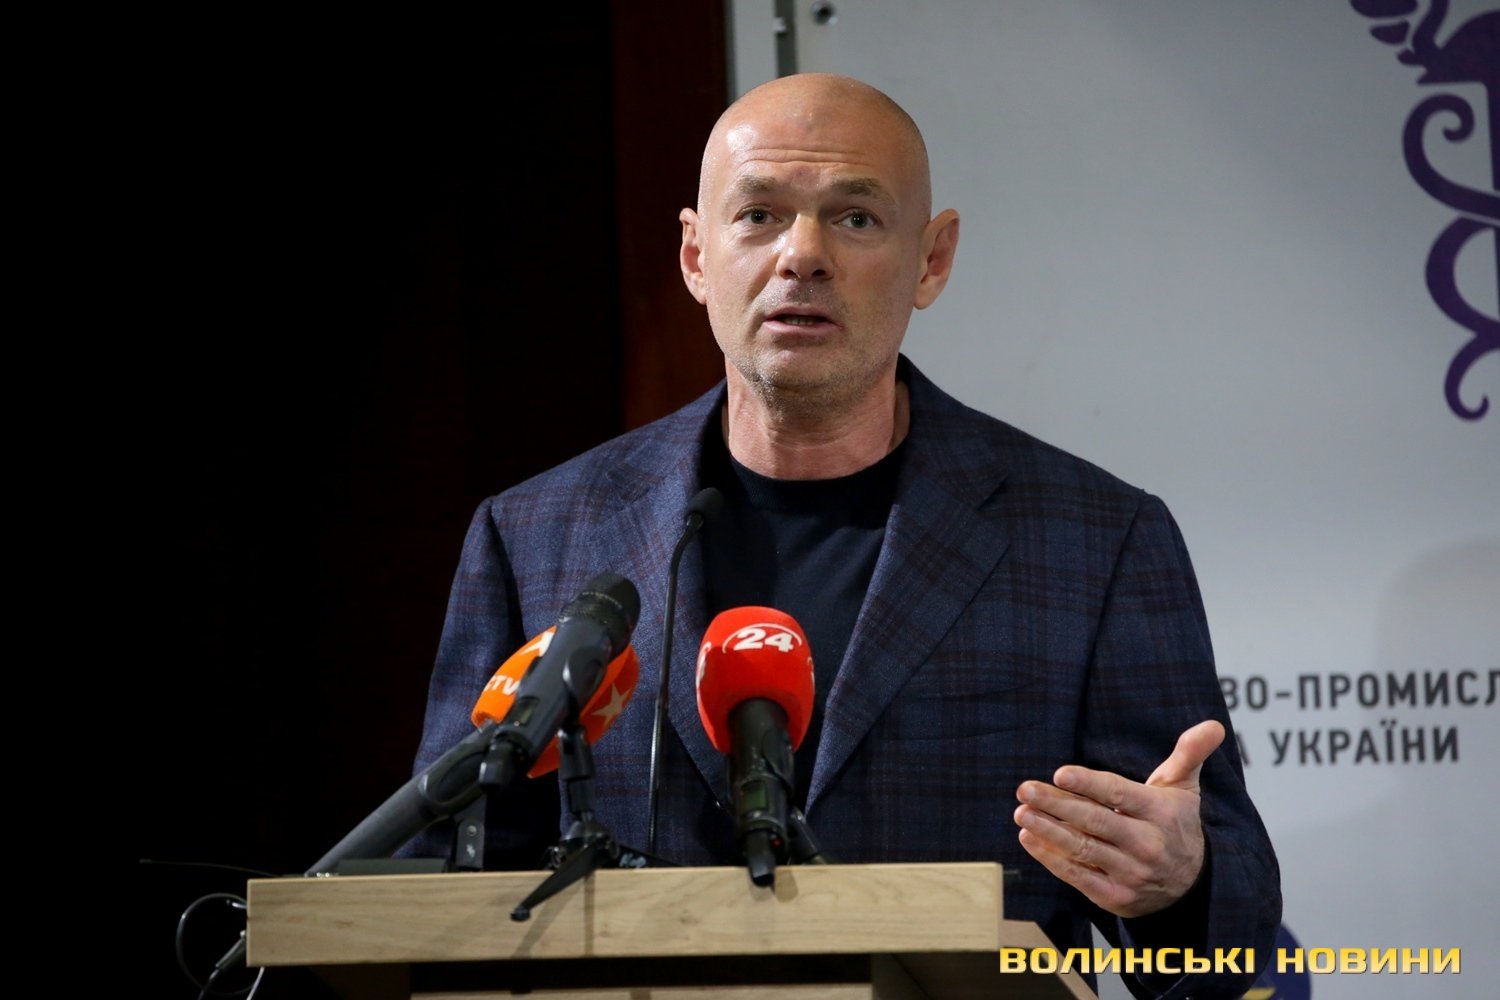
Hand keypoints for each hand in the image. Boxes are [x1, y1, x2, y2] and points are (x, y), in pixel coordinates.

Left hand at [1013, 719, 1223, 917]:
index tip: (1059, 773)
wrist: (1193, 885)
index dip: (1088, 784)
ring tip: (1021, 812)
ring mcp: (1131, 873)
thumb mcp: (1184, 788)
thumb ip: (1189, 754)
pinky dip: (1052, 859)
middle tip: (1025, 788)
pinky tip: (1029, 839)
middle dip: (1056, 804)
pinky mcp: (1116, 896)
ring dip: (1047, 830)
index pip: (1118, 794)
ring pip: (1083, 849)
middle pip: (1095, 822)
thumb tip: (1213, 725)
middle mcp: (1146, 844)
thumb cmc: (1176, 824)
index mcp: (1160, 813)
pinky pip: (1078, 876)